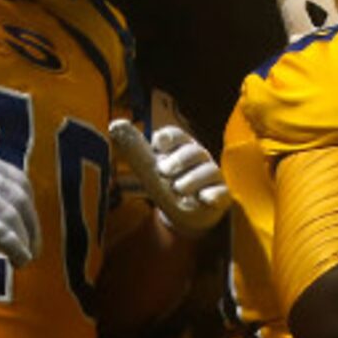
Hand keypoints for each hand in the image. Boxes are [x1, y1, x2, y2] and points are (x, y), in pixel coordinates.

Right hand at [0, 142, 38, 263]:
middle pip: (21, 199)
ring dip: (26, 240)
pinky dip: (15, 247)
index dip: (28, 204)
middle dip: (32, 225)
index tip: (28, 221)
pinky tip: (19, 259)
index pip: (17, 179)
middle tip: (33, 245)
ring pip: (13, 216)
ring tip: (27, 257)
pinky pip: (0, 232)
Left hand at [108, 118, 230, 234]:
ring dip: (192, 180)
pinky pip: (222, 192)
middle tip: (163, 170)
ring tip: (178, 189)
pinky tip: (205, 199)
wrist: (184, 214)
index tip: (158, 144)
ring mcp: (212, 176)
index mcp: (180, 147)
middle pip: (193, 151)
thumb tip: (115, 123)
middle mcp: (199, 158)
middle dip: (178, 159)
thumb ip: (135, 148)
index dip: (169, 138)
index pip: (177, 135)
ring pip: (208, 171)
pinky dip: (214, 195)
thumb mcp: (149, 169)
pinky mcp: (221, 195)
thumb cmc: (167, 184)